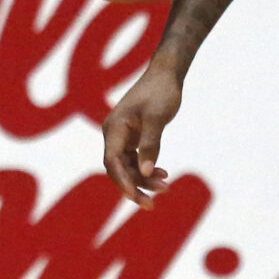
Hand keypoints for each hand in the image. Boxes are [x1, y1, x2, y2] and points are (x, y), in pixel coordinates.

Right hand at [103, 63, 182, 205]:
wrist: (165, 74)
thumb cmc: (161, 91)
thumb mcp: (157, 118)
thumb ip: (151, 144)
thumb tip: (145, 172)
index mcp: (114, 128)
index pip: (112, 162)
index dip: (123, 182)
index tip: (137, 197)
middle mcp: (113, 134)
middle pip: (118, 169)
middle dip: (134, 187)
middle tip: (152, 204)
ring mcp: (121, 137)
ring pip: (128, 167)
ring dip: (144, 180)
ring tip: (166, 186)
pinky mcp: (131, 138)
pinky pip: (134, 161)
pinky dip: (147, 170)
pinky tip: (162, 174)